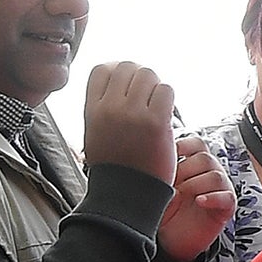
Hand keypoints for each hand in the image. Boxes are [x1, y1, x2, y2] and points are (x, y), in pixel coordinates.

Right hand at [84, 64, 178, 185]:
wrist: (127, 193)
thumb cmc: (114, 166)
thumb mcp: (95, 133)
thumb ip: (102, 107)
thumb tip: (116, 81)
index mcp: (93, 111)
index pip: (103, 69)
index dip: (117, 70)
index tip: (127, 82)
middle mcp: (111, 108)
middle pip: (128, 67)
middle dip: (139, 76)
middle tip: (146, 93)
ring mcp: (133, 114)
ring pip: (149, 75)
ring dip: (155, 86)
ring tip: (156, 104)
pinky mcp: (156, 122)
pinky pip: (166, 90)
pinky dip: (168, 98)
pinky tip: (165, 113)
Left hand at [156, 136, 234, 261]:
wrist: (170, 240)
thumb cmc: (165, 211)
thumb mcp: (160, 186)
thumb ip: (163, 168)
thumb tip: (153, 151)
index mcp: (194, 164)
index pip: (196, 143)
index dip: (184, 146)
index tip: (170, 155)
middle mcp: (209, 173)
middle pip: (205, 158)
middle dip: (186, 170)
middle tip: (172, 185)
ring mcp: (220, 189)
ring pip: (216, 175)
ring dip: (196, 184)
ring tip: (183, 196)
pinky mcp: (226, 207)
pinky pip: (226, 197)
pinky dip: (212, 197)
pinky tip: (199, 201)